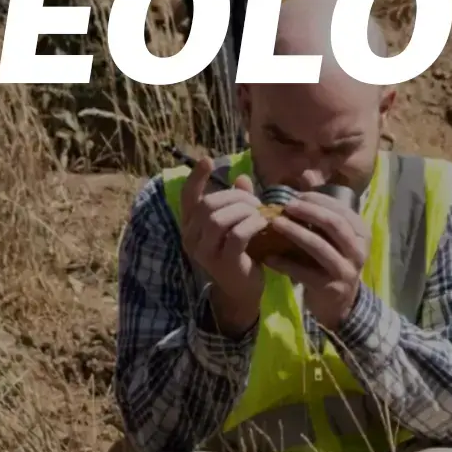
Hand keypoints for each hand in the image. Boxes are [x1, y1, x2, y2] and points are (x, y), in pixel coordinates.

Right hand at [179, 156, 266, 335]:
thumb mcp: (237, 224)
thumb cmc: (240, 253)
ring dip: (243, 210)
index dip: (196, 178)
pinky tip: (264, 222)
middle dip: (234, 197)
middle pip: (208, 205)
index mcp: (191, 227)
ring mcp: (205, 253)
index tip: (208, 160)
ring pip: (218, 219)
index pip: (187, 198)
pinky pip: (236, 236)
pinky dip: (252, 224)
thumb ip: (237, 202)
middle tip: (254, 200)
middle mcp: (191, 239)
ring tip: (260, 212)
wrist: (244, 291)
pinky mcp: (224, 264)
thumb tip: (242, 177)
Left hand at [263, 191, 368, 329]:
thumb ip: (322, 214)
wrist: (338, 304)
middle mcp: (358, 251)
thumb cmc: (332, 262)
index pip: (341, 210)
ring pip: (319, 246)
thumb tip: (302, 182)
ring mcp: (345, 271)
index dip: (318, 200)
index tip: (296, 196)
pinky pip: (304, 272)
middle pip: (334, 224)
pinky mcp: (329, 288)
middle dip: (308, 211)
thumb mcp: (333, 238)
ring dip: (295, 232)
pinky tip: (267, 257)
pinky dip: (284, 263)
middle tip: (286, 206)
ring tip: (275, 223)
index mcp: (361, 234)